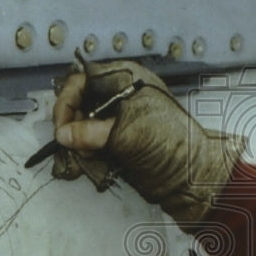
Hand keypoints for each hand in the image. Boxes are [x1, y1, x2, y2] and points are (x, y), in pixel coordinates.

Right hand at [50, 59, 245, 223]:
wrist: (192, 177)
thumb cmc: (173, 146)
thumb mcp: (127, 134)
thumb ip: (90, 132)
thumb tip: (64, 133)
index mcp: (128, 79)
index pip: (84, 78)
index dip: (69, 99)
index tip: (62, 124)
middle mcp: (123, 94)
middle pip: (81, 99)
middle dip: (73, 121)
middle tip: (73, 141)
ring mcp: (122, 117)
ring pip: (85, 121)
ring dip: (79, 138)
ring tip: (87, 153)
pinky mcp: (121, 138)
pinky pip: (94, 139)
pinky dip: (88, 149)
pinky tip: (93, 157)